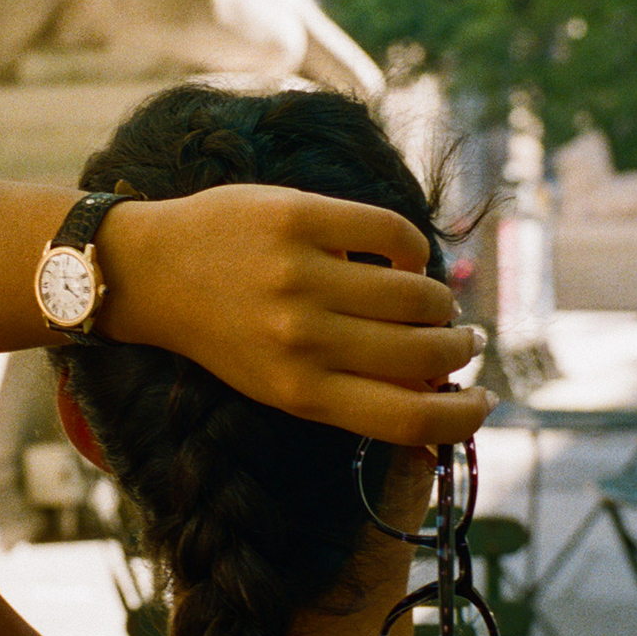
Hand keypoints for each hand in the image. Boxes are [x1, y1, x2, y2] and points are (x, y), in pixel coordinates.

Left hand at [102, 182, 493, 448]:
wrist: (152, 271)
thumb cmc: (226, 335)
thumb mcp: (280, 384)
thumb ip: (350, 395)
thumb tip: (435, 402)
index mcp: (301, 393)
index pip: (411, 419)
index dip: (465, 419)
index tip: (483, 403)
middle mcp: (303, 340)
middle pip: (426, 354)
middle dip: (460, 349)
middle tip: (462, 340)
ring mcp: (301, 275)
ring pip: (418, 293)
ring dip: (440, 301)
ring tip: (433, 301)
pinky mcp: (299, 216)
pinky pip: (392, 234)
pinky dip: (412, 249)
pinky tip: (402, 257)